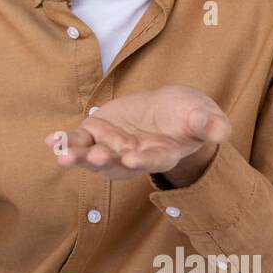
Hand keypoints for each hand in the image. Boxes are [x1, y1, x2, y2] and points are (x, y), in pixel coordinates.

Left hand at [44, 85, 230, 184]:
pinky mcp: (98, 131)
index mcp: (162, 154)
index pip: (152, 159)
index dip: (142, 159)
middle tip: (94, 158)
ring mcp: (114, 145)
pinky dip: (66, 141)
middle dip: (105, 160)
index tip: (132, 158)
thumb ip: (210, 124)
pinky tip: (52, 140)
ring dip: (79, 156)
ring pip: (94, 155)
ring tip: (63, 155)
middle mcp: (134, 155)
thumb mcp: (204, 114)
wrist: (170, 110)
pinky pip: (80, 139)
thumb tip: (220, 130)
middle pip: (117, 163)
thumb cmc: (191, 115)